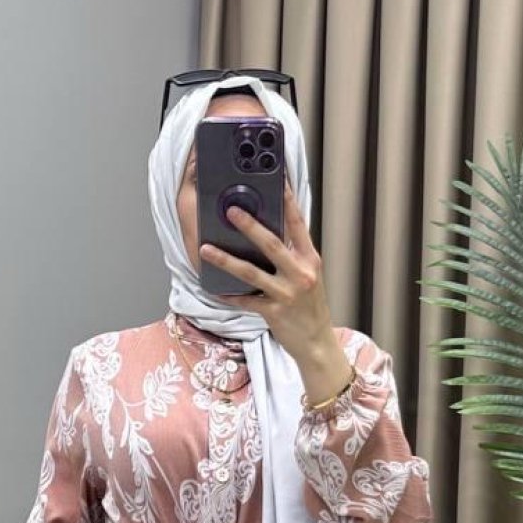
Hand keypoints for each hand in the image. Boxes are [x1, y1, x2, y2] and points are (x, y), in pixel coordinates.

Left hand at [199, 185, 352, 400]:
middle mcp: (300, 273)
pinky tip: (213, 288)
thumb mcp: (309, 276)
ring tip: (206, 249)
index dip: (287, 200)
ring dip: (226, 260)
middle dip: (250, 225)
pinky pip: (246, 301)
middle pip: (272, 243)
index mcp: (310, 259)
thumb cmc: (310, 308)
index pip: (298, 223)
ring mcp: (287, 293)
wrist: (317, 343)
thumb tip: (270, 232)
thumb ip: (293, 255)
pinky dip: (229, 295)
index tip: (277, 179)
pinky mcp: (274, 312)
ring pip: (252, 273)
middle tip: (231, 210)